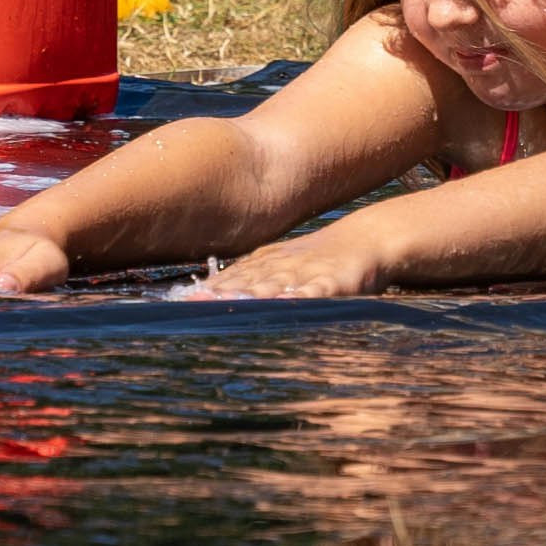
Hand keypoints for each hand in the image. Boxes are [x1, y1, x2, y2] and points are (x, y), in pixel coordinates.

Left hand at [178, 231, 386, 299]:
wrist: (364, 239)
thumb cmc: (317, 258)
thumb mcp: (279, 263)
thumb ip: (248, 278)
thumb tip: (207, 296)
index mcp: (265, 264)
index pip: (231, 280)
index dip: (207, 292)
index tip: (180, 303)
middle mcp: (281, 267)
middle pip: (246, 284)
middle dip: (220, 296)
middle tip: (193, 306)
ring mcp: (307, 273)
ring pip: (275, 286)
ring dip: (251, 297)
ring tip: (230, 306)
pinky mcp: (334, 282)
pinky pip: (316, 291)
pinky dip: (301, 297)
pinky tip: (288, 305)